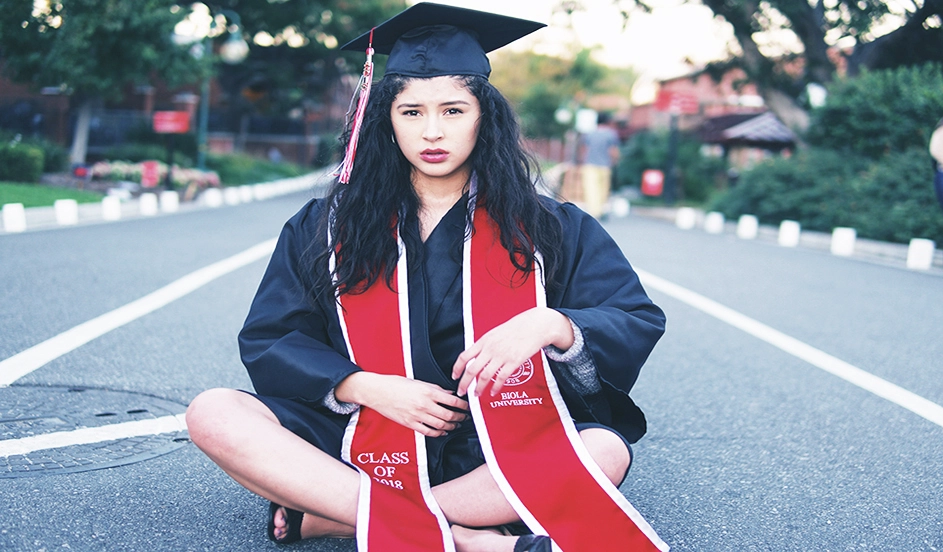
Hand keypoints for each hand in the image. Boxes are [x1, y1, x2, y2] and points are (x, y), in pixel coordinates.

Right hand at [335, 372, 467, 436]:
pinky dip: (438, 433)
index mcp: (427, 391)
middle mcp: (424, 404)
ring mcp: (417, 416)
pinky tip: (443, 431)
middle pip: (449, 415)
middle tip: (464, 417)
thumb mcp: (418, 382)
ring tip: (456, 425)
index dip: (463, 406)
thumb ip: (435, 389)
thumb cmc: (396, 384)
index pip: (452, 401)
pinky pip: (428, 431)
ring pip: (440, 425)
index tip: (467, 407)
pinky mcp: (410, 424)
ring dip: (451, 426)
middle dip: (460, 417)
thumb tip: (449, 394)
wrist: (377, 392)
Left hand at [452, 307, 573, 396]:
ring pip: (485, 376)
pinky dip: (495, 388)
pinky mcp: (514, 362)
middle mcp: (490, 349)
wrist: (534, 326)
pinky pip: (501, 378)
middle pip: (471, 370)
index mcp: (483, 341)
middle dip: (464, 384)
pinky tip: (493, 392)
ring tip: (477, 394)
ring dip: (479, 388)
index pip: (464, 357)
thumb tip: (474, 357)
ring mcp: (502, 356)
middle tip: (461, 392)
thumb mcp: (494, 333)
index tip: (454, 377)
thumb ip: (484, 345)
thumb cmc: (515, 329)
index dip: (457, 369)